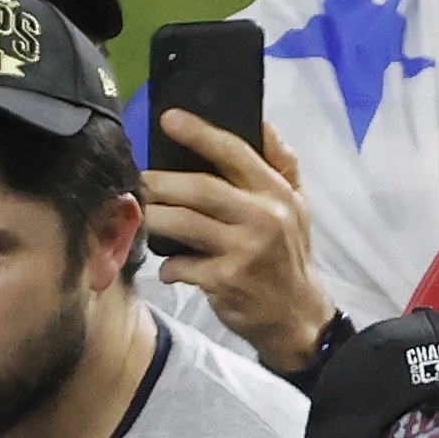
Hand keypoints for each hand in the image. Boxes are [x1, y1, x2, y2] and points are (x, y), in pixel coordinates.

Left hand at [140, 113, 330, 374]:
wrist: (299, 318)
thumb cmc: (290, 257)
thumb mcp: (298, 208)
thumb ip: (283, 165)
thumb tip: (262, 122)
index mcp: (277, 195)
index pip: (235, 153)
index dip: (200, 133)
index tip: (169, 118)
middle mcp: (263, 219)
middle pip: (200, 188)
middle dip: (161, 181)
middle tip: (139, 180)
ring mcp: (244, 251)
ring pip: (184, 224)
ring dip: (154, 218)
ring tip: (142, 215)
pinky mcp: (226, 282)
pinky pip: (182, 265)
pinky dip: (169, 266)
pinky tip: (169, 267)